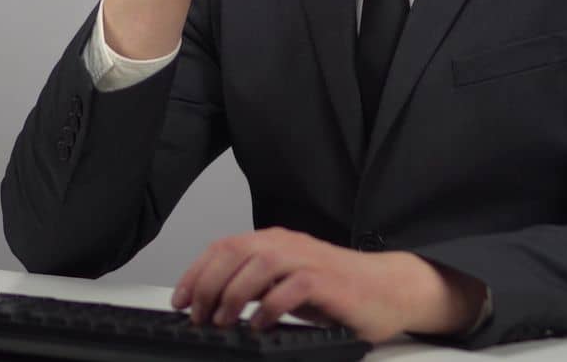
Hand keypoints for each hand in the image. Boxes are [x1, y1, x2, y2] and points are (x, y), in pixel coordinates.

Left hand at [169, 226, 483, 343]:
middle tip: (198, 315)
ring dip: (234, 294)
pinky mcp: (327, 281)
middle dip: (208, 285)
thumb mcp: (285, 285)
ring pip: (259, 263)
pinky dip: (270, 307)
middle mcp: (288, 244)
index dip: (195, 273)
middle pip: (234, 252)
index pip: (223, 247)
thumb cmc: (337, 290)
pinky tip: (260, 325)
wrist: (387, 290)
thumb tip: (213, 302)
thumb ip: (254, 286)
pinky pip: (291, 288)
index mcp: (274, 241)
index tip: (179, 300)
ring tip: (224, 321)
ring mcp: (308, 260)